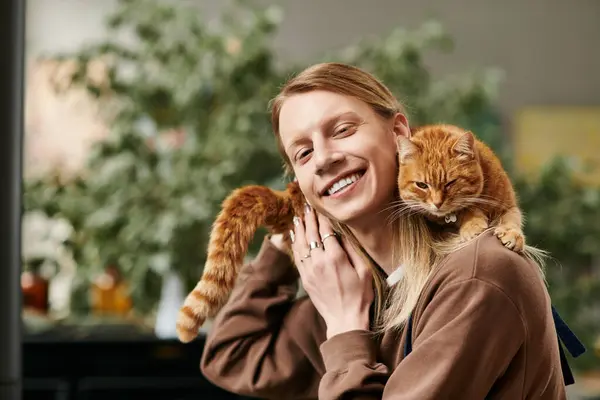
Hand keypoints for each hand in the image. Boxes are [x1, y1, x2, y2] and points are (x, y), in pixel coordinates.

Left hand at [291, 204, 373, 338]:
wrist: (345, 319)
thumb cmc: (360, 296)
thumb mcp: (364, 271)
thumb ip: (352, 250)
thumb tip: (342, 234)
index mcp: (335, 257)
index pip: (325, 231)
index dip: (322, 217)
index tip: (319, 207)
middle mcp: (319, 261)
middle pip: (311, 234)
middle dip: (309, 219)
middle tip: (306, 206)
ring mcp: (310, 270)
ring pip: (301, 244)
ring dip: (299, 229)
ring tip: (297, 216)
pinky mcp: (305, 279)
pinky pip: (297, 257)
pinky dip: (294, 244)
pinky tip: (293, 235)